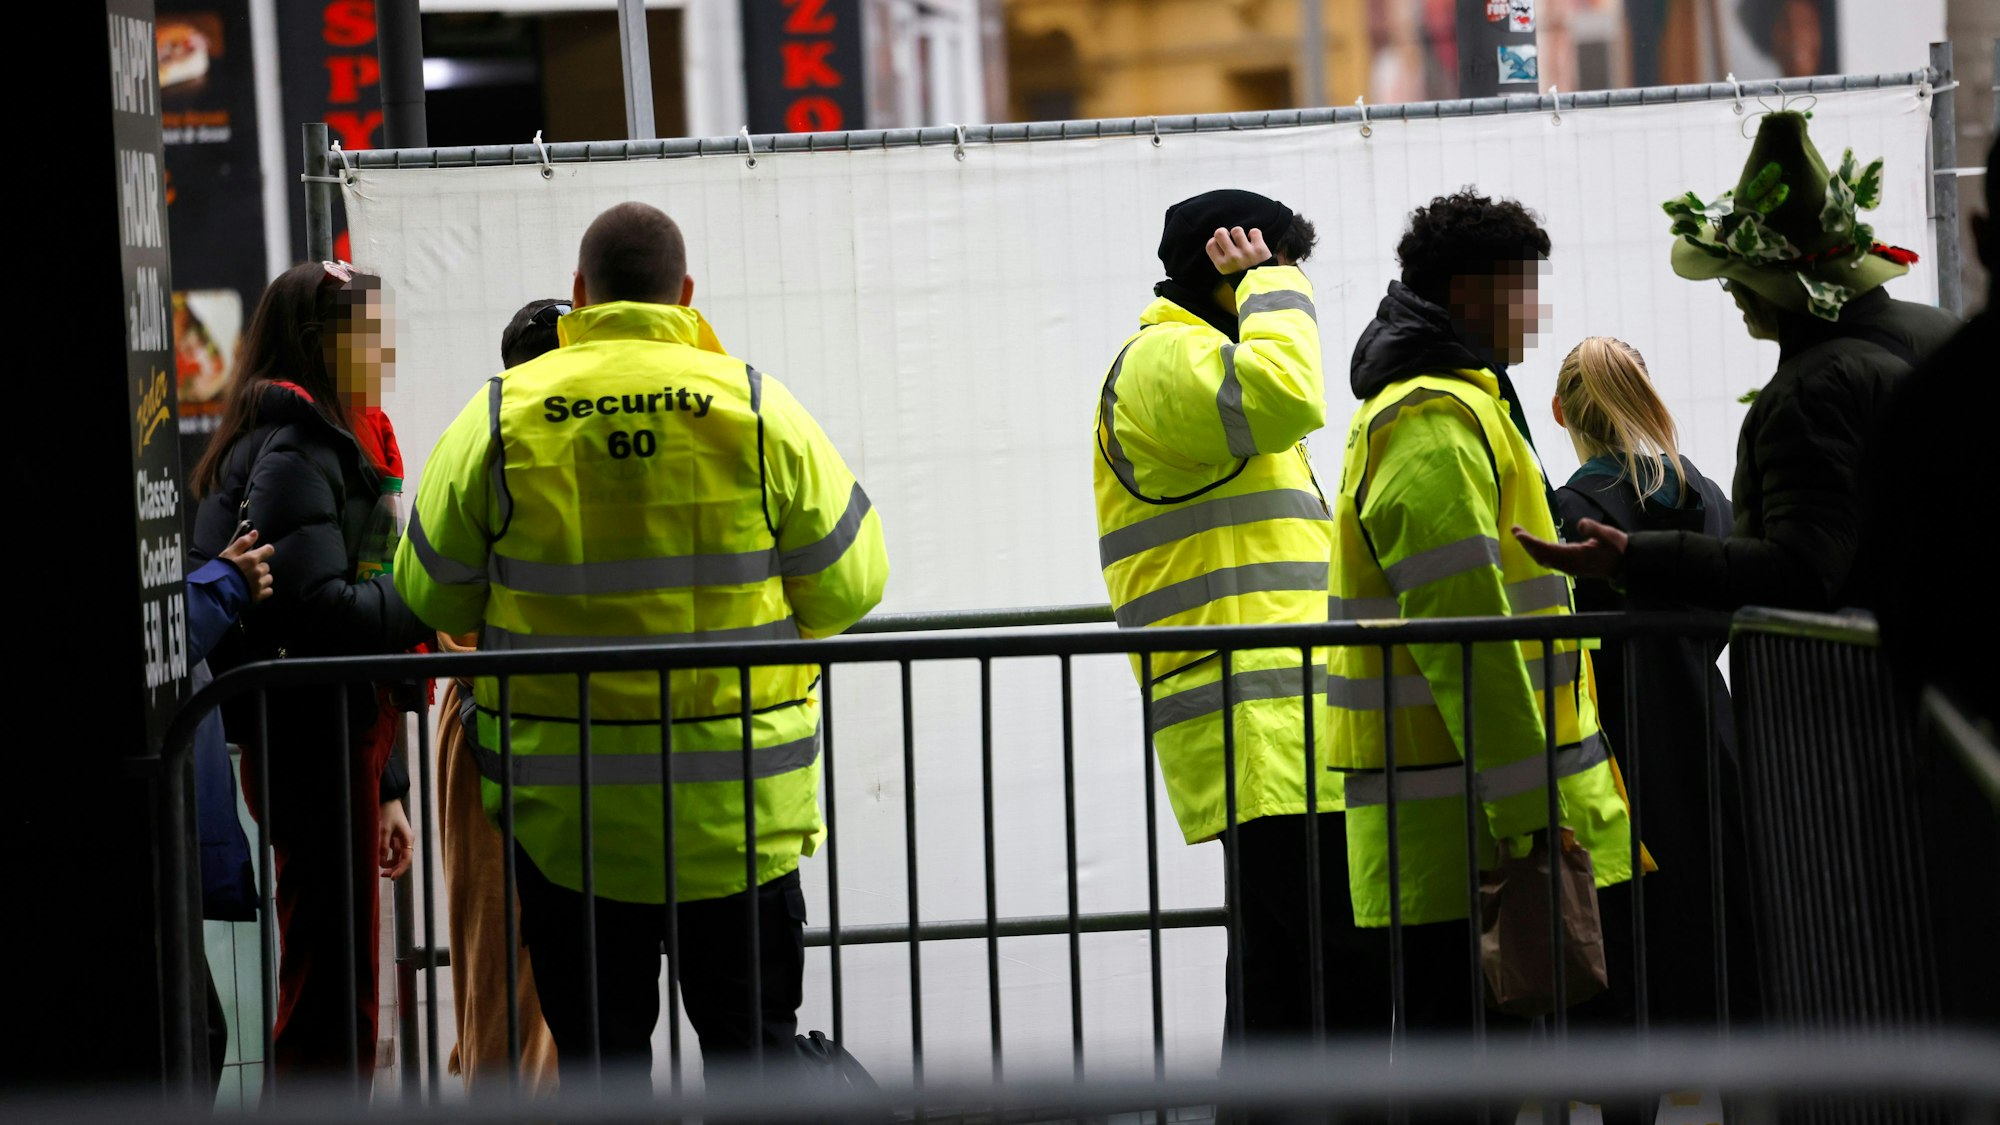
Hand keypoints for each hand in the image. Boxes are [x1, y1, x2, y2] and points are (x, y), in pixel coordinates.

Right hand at [219, 529, 274, 602]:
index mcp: (251, 559)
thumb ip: (243, 542)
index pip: (269, 550)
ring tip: (248, 580)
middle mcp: (258, 571)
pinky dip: (263, 589)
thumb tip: (255, 533)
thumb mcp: (228, 554)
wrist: (214, 593)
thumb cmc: (219, 572)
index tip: (261, 553)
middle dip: (258, 567)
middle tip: (246, 570)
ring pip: (268, 578)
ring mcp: (259, 584)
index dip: (265, 551)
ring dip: (261, 578)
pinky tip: (253, 588)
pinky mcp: (259, 596)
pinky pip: (268, 590)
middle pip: (266, 566)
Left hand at [379, 799, 413, 879]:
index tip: (391, 878)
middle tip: (382, 875)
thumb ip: (383, 846)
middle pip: (403, 861)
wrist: (388, 801)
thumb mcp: (384, 830)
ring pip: (397, 858)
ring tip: (378, 866)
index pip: (407, 860)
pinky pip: (392, 853)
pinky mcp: (395, 840)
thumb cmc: (388, 813)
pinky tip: (379, 858)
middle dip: (394, 869)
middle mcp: (406, 842)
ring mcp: (401, 841)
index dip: (400, 870)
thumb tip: (381, 862)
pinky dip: (386, 857)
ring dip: (389, 864)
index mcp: (408, 839)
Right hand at [1205, 226, 1272, 274]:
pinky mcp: (1260, 248)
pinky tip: (1254, 240)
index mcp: (1222, 265)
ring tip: (1243, 241)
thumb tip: (1218, 241)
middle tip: (1229, 237)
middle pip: (1220, 233)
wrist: (1262, 288)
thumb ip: (1221, 258)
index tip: (1220, 244)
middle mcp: (1232, 257)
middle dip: (1224, 232)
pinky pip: (1254, 231)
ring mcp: (1246, 252)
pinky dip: (1254, 234)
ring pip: (1237, 230)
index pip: (1210, 244)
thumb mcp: (1226, 273)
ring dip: (1240, 234)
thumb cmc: (1243, 279)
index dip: (1215, 241)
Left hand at [1511, 518, 1627, 579]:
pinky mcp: (1571, 568)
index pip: (1547, 549)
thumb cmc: (1618, 548)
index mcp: (1577, 556)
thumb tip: (1581, 523)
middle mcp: (1570, 565)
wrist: (1626, 564)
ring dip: (1531, 549)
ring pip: (1544, 560)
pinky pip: (1550, 562)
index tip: (1518, 533)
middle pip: (1541, 555)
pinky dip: (1539, 553)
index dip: (1531, 542)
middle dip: (1527, 544)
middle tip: (1515, 530)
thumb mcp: (1610, 535)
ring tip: (1521, 536)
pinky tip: (1535, 547)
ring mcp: (1570, 568)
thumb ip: (1595, 529)